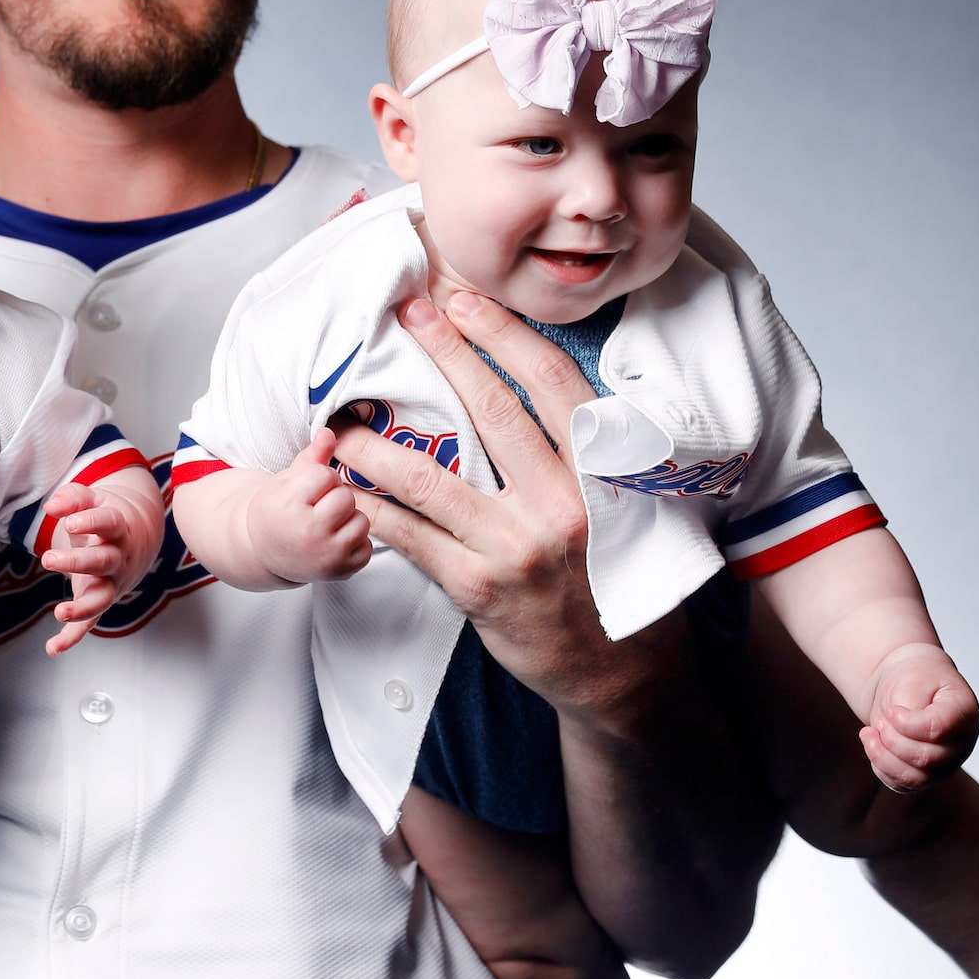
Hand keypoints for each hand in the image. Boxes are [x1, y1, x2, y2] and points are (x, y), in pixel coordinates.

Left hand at [37, 481, 137, 652]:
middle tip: (48, 559)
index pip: (108, 523)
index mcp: (119, 529)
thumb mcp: (94, 500)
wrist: (140, 539)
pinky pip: (90, 623)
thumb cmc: (108, 517)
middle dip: (76, 562)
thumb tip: (51, 507)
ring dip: (82, 607)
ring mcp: (112, 583)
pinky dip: (72, 637)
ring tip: (60, 612)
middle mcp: (119, 559)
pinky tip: (52, 648)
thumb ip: (73, 498)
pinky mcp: (100, 600)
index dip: (90, 522)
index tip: (70, 522)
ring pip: (101, 598)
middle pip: (102, 562)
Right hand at [250, 429, 373, 584]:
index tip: (303, 493)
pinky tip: (332, 542)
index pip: (326, 476)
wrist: (263, 553)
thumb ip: (312, 456)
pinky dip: (354, 543)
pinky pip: (367, 546)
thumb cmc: (275, 513)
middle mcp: (309, 534)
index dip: (317, 480)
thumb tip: (331, 432)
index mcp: (289, 507)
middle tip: (315, 509)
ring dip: (347, 520)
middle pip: (346, 497)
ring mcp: (327, 556)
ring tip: (324, 526)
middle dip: (334, 498)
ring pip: (361, 521)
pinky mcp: (342, 572)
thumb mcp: (285, 480)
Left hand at [334, 292, 656, 725]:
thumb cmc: (623, 581)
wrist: (623, 674)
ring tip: (344, 421)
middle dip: (445, 356)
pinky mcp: (479, 588)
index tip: (467, 303)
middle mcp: (563, 505)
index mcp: (603, 476)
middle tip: (405, 317)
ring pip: (434, 478)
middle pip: (494, 412)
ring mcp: (518, 548)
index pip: (554, 386)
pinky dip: (375, 510)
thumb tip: (552, 390)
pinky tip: (347, 489)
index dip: (507, 338)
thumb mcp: (634, 509)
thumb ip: (597, 455)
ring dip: (381, 444)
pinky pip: (414, 538)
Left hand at [860, 641, 978, 790]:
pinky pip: (903, 785)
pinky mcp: (926, 775)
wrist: (909, 686)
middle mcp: (960, 744)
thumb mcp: (914, 680)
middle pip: (926, 758)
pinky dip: (882, 769)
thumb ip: (912, 706)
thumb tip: (902, 731)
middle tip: (882, 719)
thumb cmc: (916, 679)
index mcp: (964, 714)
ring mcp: (945, 763)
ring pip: (915, 778)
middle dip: (892, 739)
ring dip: (883, 757)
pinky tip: (874, 746)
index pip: (937, 730)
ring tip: (869, 734)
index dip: (906, 724)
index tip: (893, 710)